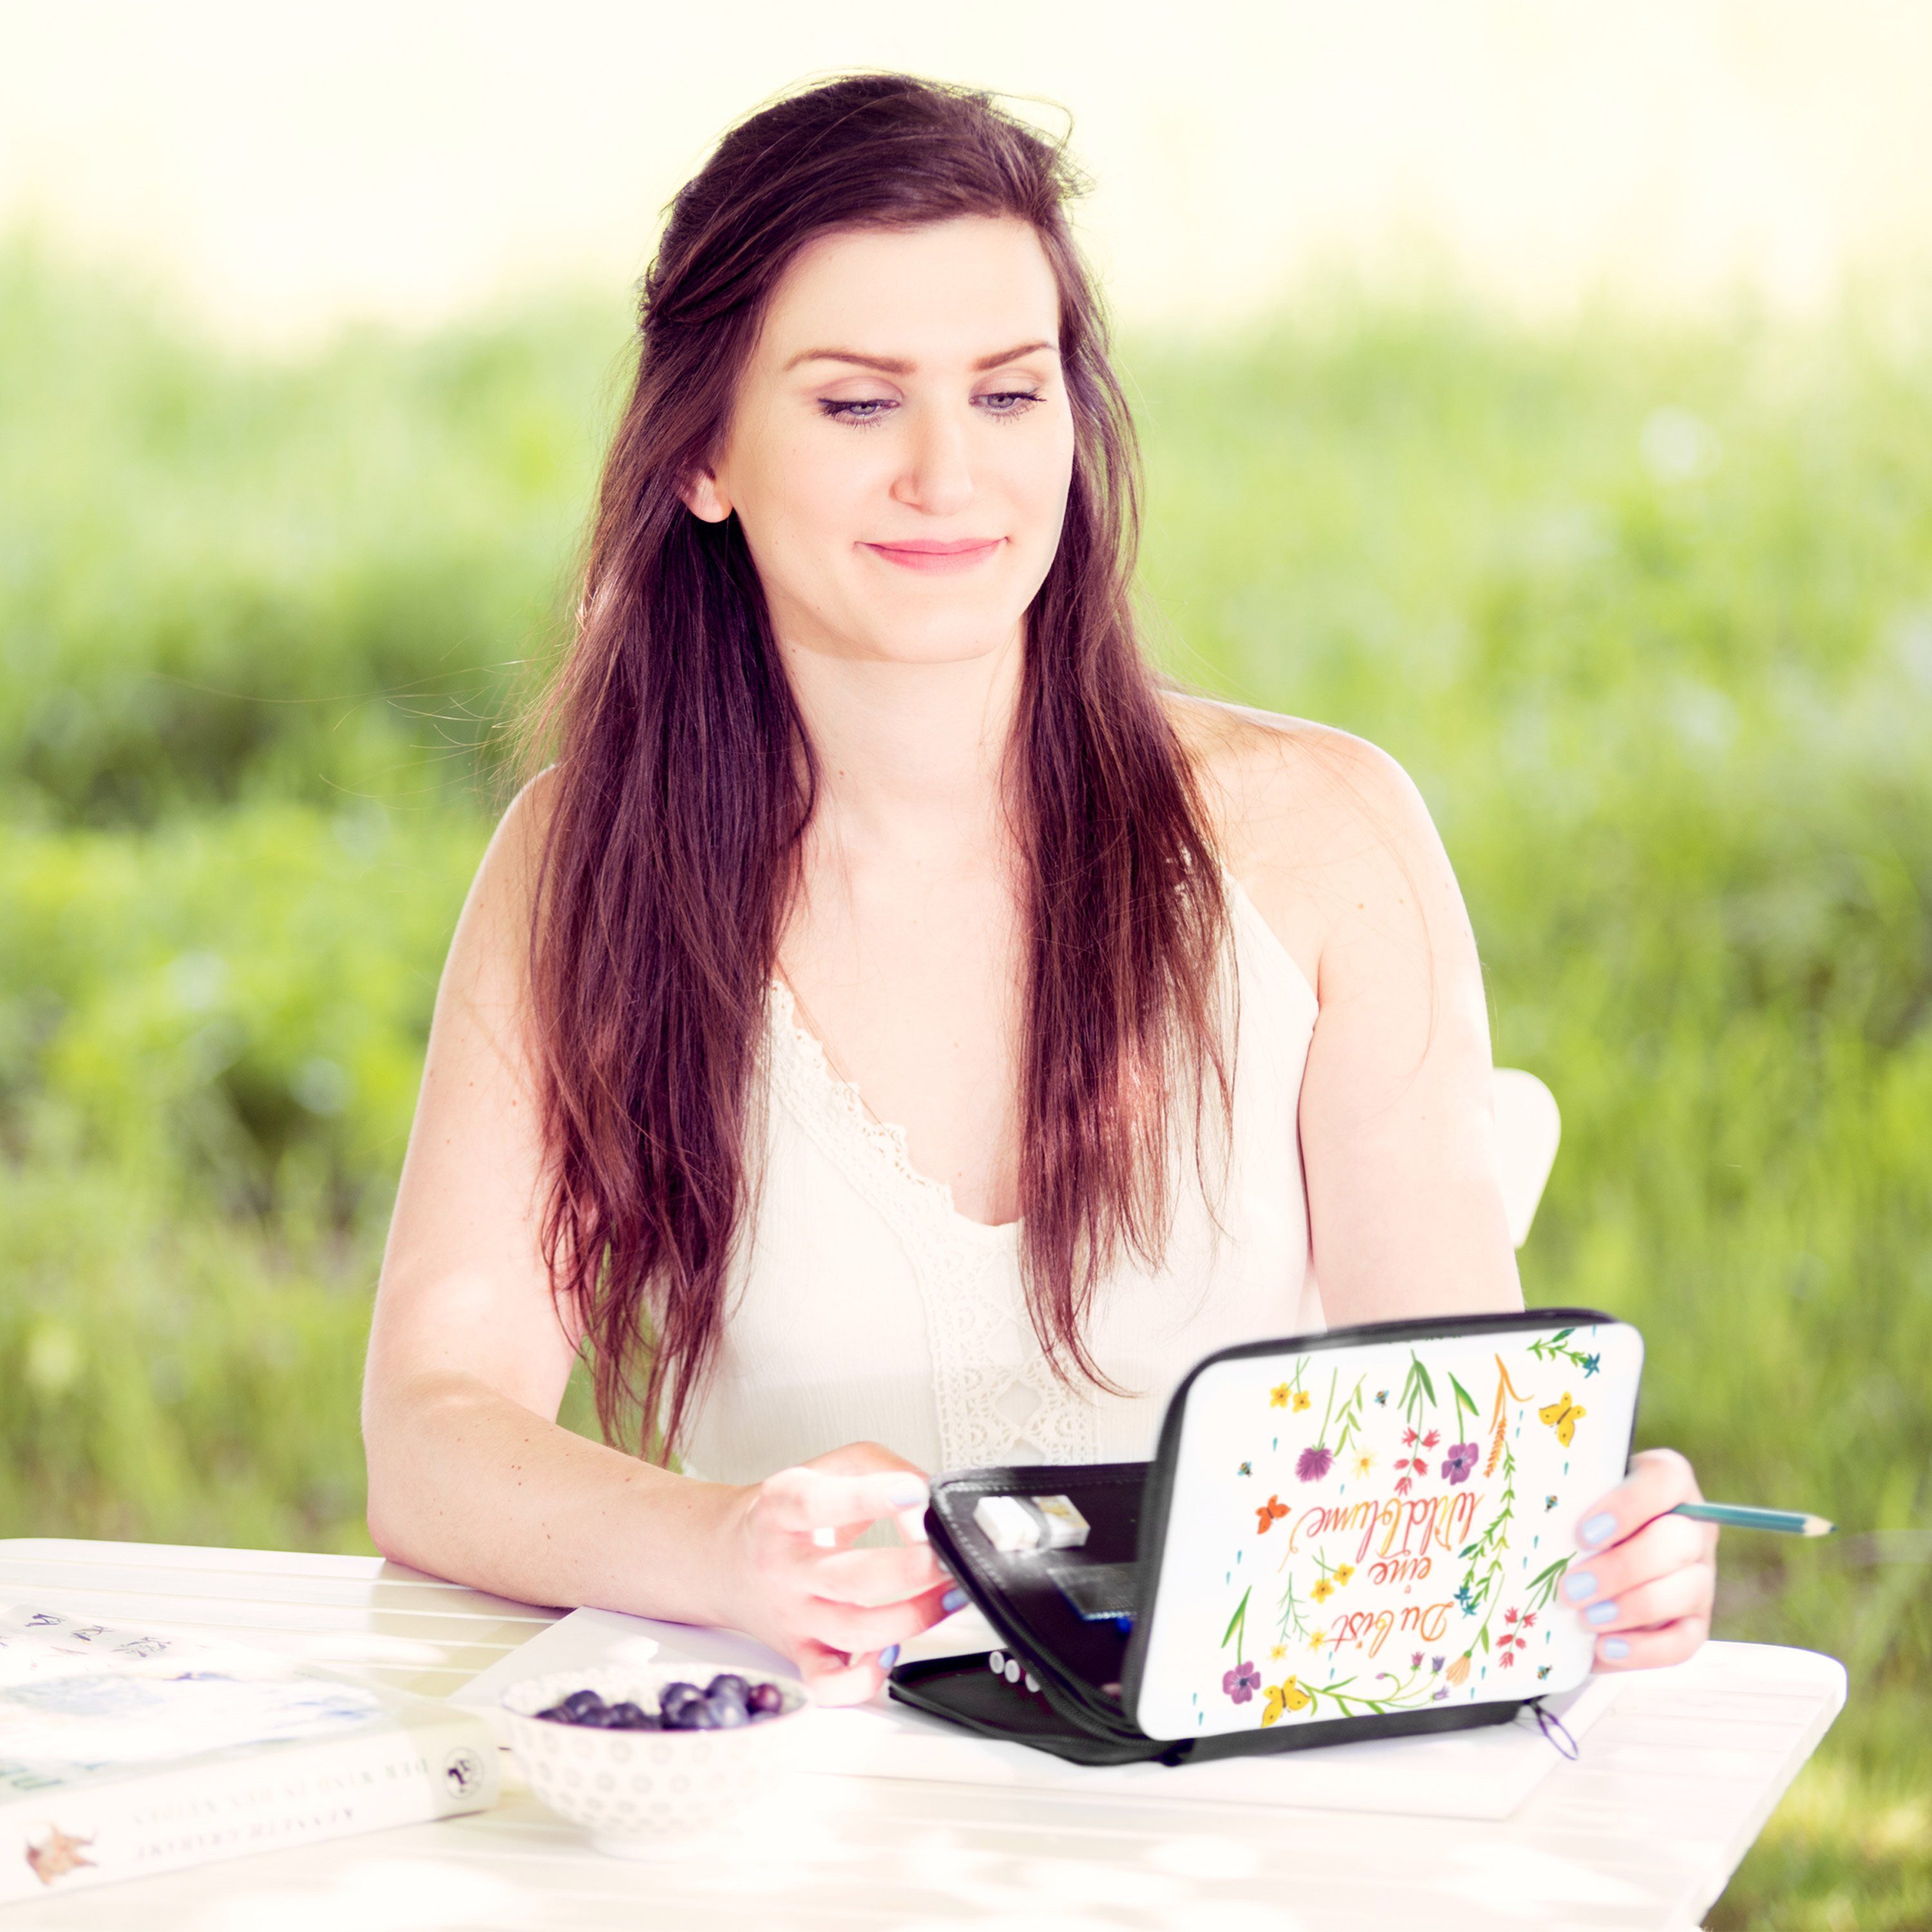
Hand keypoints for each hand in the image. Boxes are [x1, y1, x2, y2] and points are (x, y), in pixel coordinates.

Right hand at [718, 1440, 959, 1706]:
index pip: (817, 1503)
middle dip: (909, 1570)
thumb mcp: (827, 1467)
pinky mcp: (801, 1653)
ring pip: (853, 1632)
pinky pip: (830, 1684)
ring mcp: (793, 1615)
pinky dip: (865, 1679)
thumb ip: (882, 1468)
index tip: (914, 1492)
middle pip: (847, 1578)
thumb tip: (926, 1503)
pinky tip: (892, 1652)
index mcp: (782, 1509)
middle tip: (945, 1555)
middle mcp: (784, 1566)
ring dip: (912, 1617)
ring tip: (947, 1594)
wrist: (727, 1558)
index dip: (869, 1497)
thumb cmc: (786, 1513)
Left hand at [1565, 1446, 1717, 1671]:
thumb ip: (1570, 1501)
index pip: (1664, 1480)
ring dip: (1631, 1608)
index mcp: (1667, 1481)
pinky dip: (1644, 1649)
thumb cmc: (1577, 1517)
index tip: (1583, 1534)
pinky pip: (1684, 1641)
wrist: (1586, 1560)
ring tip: (1584, 1618)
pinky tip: (1605, 1648)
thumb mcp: (1577, 1499)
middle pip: (1677, 1542)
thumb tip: (1537, 1523)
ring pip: (1685, 1591)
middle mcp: (1693, 1527)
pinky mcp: (1695, 1622)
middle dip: (1622, 1569)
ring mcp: (1699, 1577)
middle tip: (1571, 1588)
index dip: (1627, 1507)